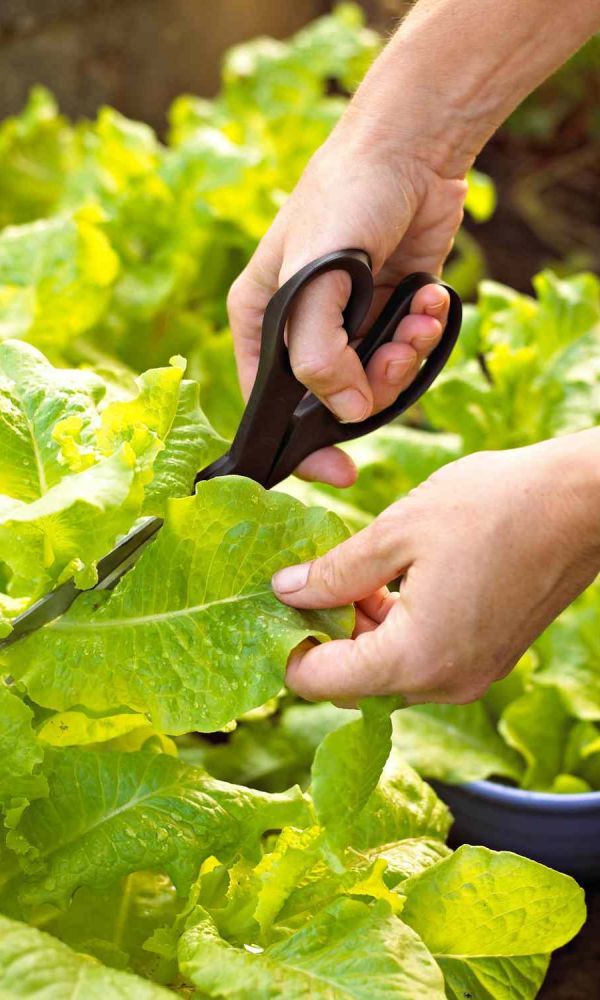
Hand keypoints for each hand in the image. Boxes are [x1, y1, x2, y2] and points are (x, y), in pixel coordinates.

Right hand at [227, 127, 464, 485]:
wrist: (412, 147)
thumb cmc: (346, 198)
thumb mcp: (316, 277)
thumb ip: (319, 353)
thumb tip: (350, 413)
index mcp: (261, 320)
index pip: (268, 404)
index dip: (300, 443)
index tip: (339, 470)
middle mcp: (302, 327)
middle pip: (332, 400)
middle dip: (372, 389)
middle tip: (396, 356)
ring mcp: (349, 321)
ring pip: (377, 381)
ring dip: (404, 358)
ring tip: (418, 313)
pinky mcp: (390, 311)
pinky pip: (408, 352)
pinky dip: (423, 333)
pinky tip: (429, 297)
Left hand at [272, 432, 599, 704]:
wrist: (582, 503)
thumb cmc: (497, 507)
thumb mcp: (398, 531)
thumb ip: (335, 570)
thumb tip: (287, 591)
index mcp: (415, 658)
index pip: (321, 683)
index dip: (287, 648)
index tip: (276, 607)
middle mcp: (444, 683)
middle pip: (355, 681)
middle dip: (326, 636)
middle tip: (314, 580)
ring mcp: (471, 675)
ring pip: (389, 670)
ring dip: (362, 631)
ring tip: (357, 571)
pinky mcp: (488, 658)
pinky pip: (423, 659)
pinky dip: (398, 630)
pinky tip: (394, 580)